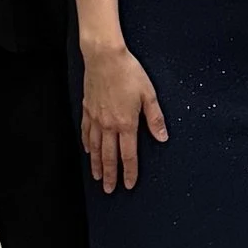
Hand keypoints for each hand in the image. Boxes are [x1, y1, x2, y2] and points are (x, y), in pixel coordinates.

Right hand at [79, 45, 167, 192]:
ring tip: (97, 177)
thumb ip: (155, 118)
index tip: (129, 185)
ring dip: (96, 164)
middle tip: (109, 190)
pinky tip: (87, 151)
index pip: (128, 154)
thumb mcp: (149, 94)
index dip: (129, 171)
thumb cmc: (129, 73)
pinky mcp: (87, 109)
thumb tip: (162, 137)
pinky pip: (85, 132)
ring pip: (94, 148)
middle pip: (109, 156)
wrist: (104, 57)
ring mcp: (95, 118)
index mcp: (126, 123)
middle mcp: (108, 125)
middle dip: (110, 175)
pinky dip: (86, 145)